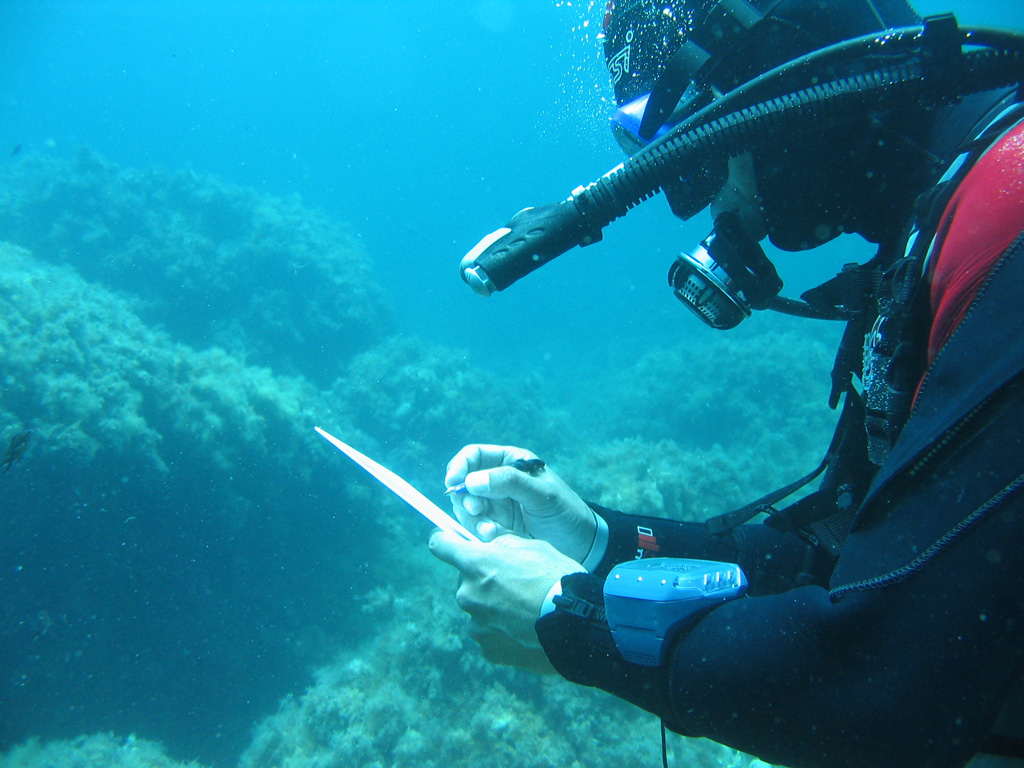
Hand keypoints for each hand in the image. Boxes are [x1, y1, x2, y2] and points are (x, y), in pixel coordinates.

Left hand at [429, 531, 584, 673]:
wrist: (578, 624)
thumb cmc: (557, 579)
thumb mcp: (533, 546)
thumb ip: (502, 542)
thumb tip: (487, 541)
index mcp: (476, 564)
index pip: (440, 545)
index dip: (445, 540)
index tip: (450, 541)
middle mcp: (468, 594)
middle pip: (466, 580)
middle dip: (483, 579)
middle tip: (514, 582)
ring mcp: (476, 625)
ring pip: (479, 608)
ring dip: (494, 606)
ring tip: (525, 609)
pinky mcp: (488, 649)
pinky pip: (490, 632)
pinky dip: (503, 629)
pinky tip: (526, 626)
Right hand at [445, 444, 598, 562]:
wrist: (581, 546)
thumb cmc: (566, 513)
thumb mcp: (542, 495)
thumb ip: (509, 483)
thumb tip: (472, 480)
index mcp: (511, 462)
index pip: (473, 456)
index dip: (459, 466)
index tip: (454, 483)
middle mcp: (499, 481)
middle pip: (465, 483)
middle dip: (465, 497)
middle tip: (477, 510)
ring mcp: (496, 505)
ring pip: (467, 507)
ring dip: (472, 518)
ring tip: (491, 531)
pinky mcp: (496, 526)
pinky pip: (476, 526)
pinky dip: (479, 532)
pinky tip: (495, 538)